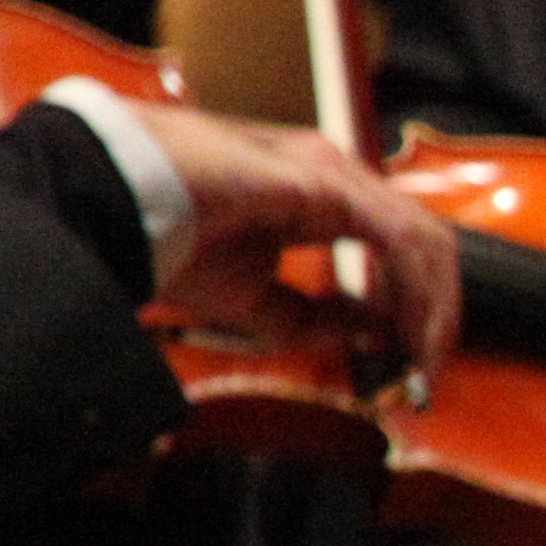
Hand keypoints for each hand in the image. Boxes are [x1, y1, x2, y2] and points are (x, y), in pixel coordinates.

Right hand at [125, 100, 459, 371]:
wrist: (108, 201)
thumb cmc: (164, 240)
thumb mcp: (253, 300)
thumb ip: (315, 318)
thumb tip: (376, 336)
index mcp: (319, 195)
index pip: (400, 247)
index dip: (417, 307)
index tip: (412, 364)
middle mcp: (335, 176)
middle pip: (424, 245)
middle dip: (436, 313)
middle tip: (426, 373)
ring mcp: (334, 172)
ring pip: (424, 242)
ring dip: (432, 309)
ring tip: (418, 362)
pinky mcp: (326, 182)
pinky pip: (400, 239)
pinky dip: (414, 291)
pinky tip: (403, 332)